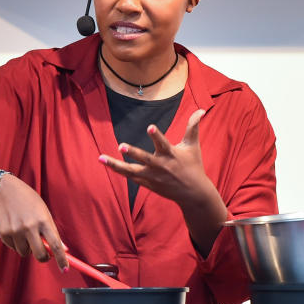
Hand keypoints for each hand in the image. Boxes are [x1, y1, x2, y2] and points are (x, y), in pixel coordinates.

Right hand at [0, 174, 68, 270]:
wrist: (4, 190)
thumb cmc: (27, 200)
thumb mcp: (43, 211)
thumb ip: (51, 229)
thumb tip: (62, 248)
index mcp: (43, 220)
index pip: (55, 245)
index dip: (62, 259)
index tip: (65, 269)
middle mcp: (29, 226)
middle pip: (40, 255)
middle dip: (43, 257)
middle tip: (44, 254)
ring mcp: (16, 231)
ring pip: (25, 253)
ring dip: (27, 248)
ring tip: (24, 233)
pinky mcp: (4, 233)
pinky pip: (13, 248)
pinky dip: (16, 243)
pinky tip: (14, 229)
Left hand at [98, 109, 226, 253]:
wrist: (193, 193)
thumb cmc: (193, 165)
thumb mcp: (193, 146)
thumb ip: (193, 126)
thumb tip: (202, 109)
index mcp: (171, 154)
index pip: (163, 143)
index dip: (156, 135)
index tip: (149, 126)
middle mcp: (160, 166)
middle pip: (144, 159)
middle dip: (133, 152)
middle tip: (121, 146)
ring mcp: (152, 177)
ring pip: (131, 171)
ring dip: (116, 165)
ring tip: (101, 158)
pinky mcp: (148, 184)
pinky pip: (130, 177)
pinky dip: (119, 171)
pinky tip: (107, 164)